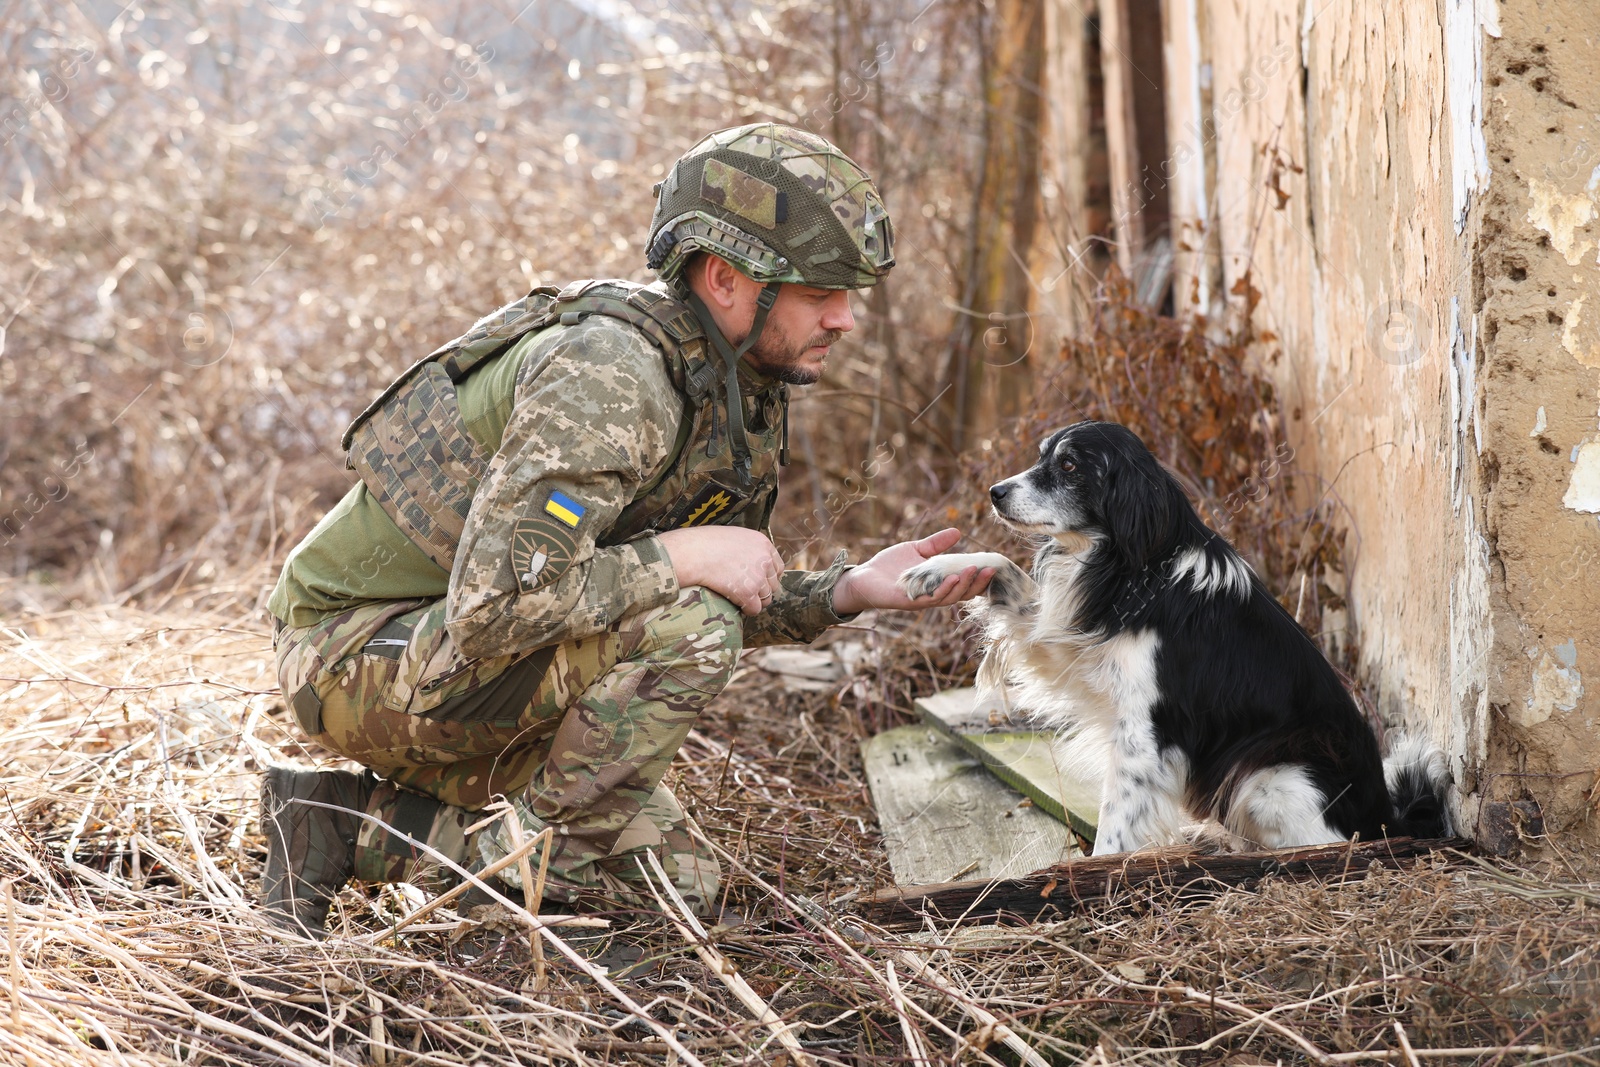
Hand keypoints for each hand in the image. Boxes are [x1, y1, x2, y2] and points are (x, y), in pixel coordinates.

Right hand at [656, 526, 784, 615]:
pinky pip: (754, 609)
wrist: (691, 552)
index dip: (767, 577)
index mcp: (763, 544)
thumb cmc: (704, 543)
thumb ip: (748, 550)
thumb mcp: (734, 537)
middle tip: (744, 592)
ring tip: (737, 598)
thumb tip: (751, 565)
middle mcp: (765, 560)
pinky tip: (734, 604)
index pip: (777, 567)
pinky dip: (746, 610)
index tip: (757, 582)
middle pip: (773, 585)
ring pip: (766, 599)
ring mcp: (758, 577)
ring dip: (753, 601)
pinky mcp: (748, 592)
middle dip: (761, 590)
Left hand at [831, 528, 993, 614]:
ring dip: (963, 584)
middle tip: (990, 569)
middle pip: (962, 593)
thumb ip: (936, 544)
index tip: (993, 565)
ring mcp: (923, 600)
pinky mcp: (910, 601)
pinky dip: (944, 589)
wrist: (864, 577)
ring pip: (950, 596)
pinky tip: (953, 578)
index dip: (979, 578)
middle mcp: (934, 594)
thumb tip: (958, 532)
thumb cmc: (890, 566)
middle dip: (977, 583)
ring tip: (974, 570)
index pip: (964, 584)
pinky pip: (931, 599)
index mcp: (938, 584)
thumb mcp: (917, 550)